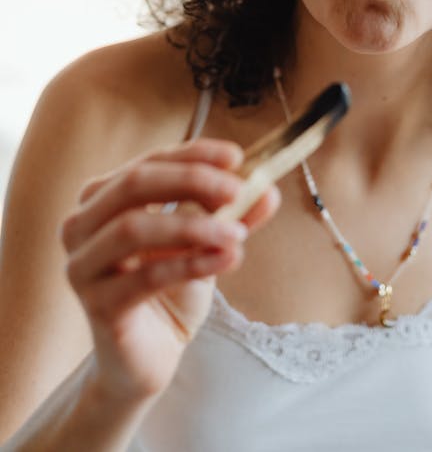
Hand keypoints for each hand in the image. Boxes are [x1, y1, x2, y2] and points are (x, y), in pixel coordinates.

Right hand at [60, 138, 278, 405]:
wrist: (148, 358)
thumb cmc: (170, 290)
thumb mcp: (205, 243)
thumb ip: (233, 216)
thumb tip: (268, 191)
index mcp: (102, 198)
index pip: (149, 162)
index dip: (193, 154)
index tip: (236, 156)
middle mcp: (81, 226)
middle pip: (134, 184)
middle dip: (191, 180)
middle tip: (238, 190)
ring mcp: (83, 267)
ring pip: (133, 227)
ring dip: (193, 225)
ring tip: (237, 234)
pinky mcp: (97, 306)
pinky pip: (146, 277)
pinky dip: (190, 264)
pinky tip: (226, 260)